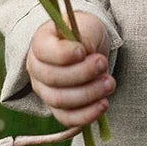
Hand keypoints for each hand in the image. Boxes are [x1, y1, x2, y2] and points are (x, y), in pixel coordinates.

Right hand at [26, 11, 114, 127]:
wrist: (89, 49)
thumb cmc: (85, 35)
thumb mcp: (86, 27)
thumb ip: (84, 36)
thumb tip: (86, 51)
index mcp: (40, 44)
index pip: (43, 51)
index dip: (64, 54)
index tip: (84, 51)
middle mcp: (36, 69)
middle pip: (53, 78)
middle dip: (83, 73)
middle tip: (103, 63)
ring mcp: (45, 91)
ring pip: (60, 100)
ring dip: (89, 93)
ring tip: (109, 83)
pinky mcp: (58, 108)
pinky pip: (67, 118)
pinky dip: (86, 115)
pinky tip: (103, 104)